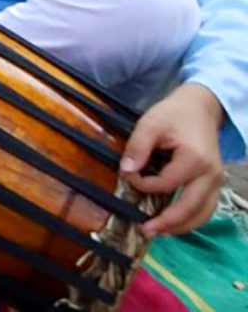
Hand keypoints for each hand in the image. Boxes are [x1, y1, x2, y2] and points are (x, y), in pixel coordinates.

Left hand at [124, 83, 229, 236]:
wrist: (200, 109)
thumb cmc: (174, 115)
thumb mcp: (150, 123)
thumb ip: (138, 147)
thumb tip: (126, 170)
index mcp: (195, 158)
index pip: (166, 183)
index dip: (144, 184)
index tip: (127, 175)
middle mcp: (210, 174)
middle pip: (190, 207)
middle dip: (167, 222)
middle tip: (145, 231)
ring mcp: (216, 181)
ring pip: (203, 214)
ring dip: (181, 227)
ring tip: (158, 232)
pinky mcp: (215, 184)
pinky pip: (206, 209)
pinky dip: (192, 220)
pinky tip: (174, 224)